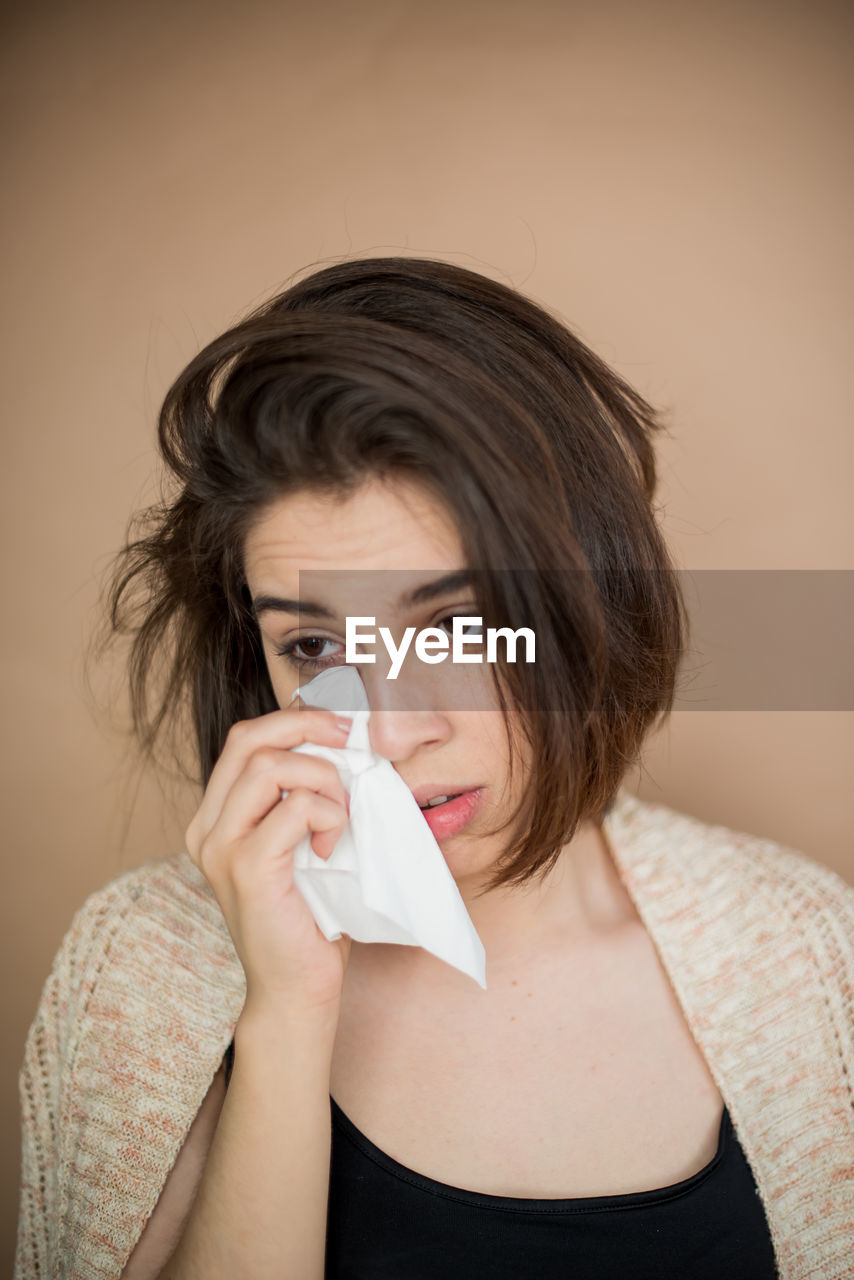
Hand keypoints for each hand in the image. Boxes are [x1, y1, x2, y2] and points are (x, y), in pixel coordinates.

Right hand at [185, 700, 353, 1018]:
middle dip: (311, 730)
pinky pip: (295, 808)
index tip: (342, 728)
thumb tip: (343, 742)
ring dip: (324, 780)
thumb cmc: (309, 918)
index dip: (295, 720)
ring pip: (271, 767)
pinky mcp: (247, 869)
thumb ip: (301, 798)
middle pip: (250, 741)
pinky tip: (332, 845)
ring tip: (339, 816)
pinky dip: (327, 814)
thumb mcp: (300, 845)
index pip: (244, 739)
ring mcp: (221, 848)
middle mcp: (207, 829)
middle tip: (353, 745)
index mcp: (215, 818)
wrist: (296, 991)